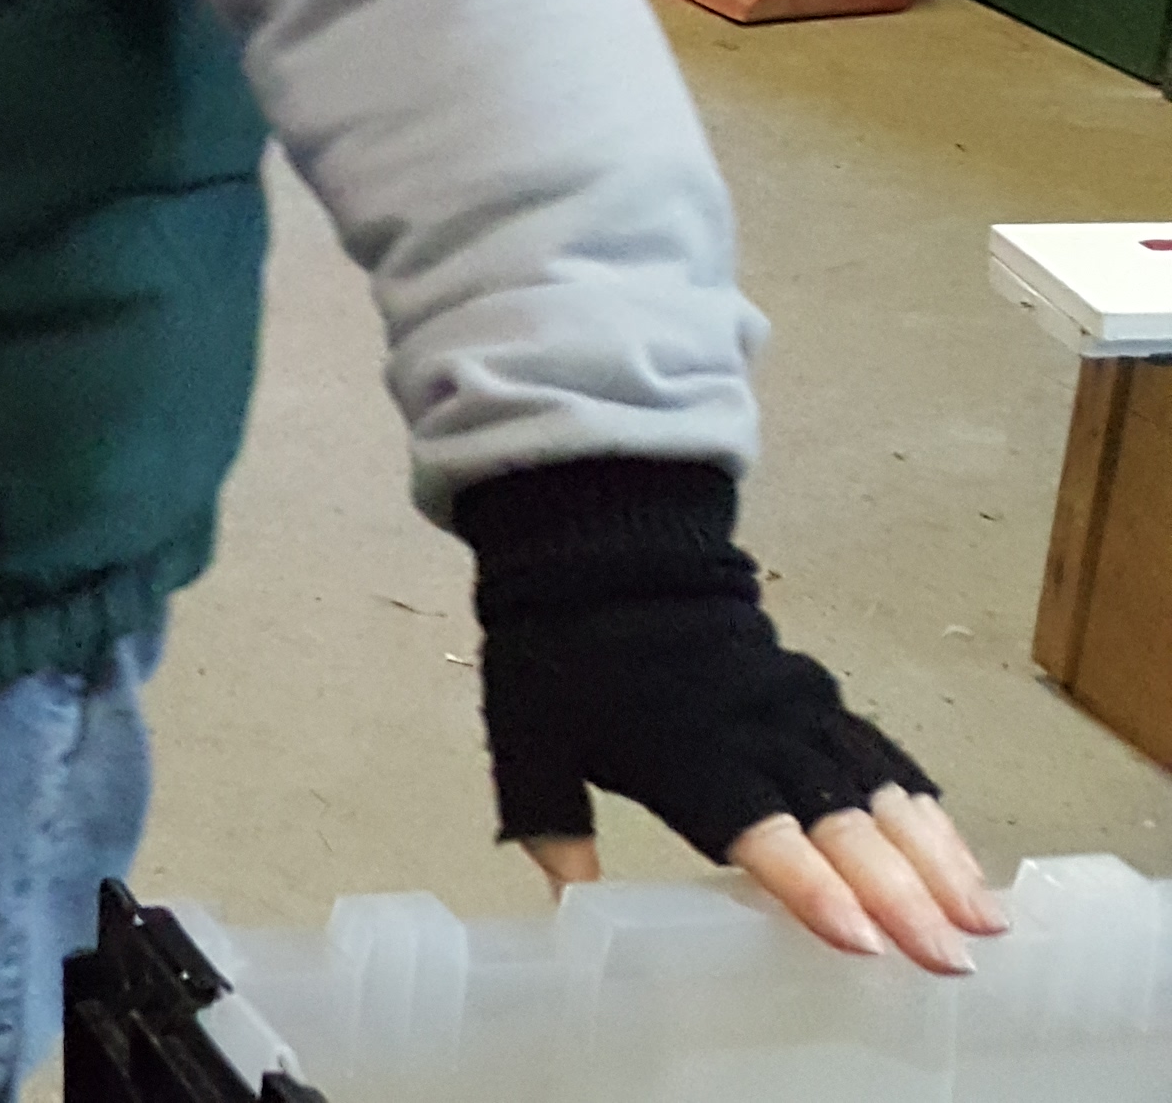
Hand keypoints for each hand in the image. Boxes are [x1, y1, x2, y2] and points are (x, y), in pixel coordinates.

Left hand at [460, 456, 1005, 975]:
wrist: (605, 553)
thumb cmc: (564, 652)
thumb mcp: (528, 733)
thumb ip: (549, 819)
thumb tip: (565, 907)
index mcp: (685, 752)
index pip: (760, 829)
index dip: (810, 885)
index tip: (861, 939)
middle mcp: (758, 734)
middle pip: (843, 820)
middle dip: (903, 894)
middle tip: (952, 961)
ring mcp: (801, 712)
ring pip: (884, 790)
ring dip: (937, 858)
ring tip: (986, 921)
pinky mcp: (822, 698)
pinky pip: (886, 757)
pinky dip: (929, 811)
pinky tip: (961, 860)